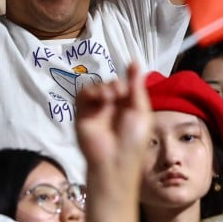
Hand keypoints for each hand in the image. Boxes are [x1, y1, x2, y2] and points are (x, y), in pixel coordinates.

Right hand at [75, 64, 151, 188]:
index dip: (127, 79)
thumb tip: (135, 62)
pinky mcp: (82, 114)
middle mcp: (111, 108)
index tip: (131, 70)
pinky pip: (82, 95)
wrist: (114, 160)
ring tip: (110, 96)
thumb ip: (136, 87)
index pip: (124, 86)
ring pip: (96, 87)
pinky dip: (91, 91)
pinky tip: (101, 97)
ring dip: (104, 87)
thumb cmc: (133, 140)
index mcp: (127, 108)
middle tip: (120, 92)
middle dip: (116, 84)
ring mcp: (95, 110)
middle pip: (110, 84)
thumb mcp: (140, 111)